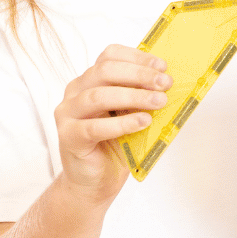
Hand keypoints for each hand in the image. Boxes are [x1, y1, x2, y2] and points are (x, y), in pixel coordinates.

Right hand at [54, 44, 171, 203]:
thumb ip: (143, 97)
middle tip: (165, 83)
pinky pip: (93, 127)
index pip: (109, 56)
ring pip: (98, 96)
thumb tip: (169, 84)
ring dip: (133, 97)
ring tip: (159, 101)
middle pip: (104, 71)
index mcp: (90, 79)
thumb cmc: (116, 144)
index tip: (162, 66)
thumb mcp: (133, 114)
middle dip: (139, 75)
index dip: (137, 57)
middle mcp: (75, 92)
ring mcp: (67, 114)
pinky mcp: (68, 137)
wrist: (95, 181)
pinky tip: (142, 122)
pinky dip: (121, 123)